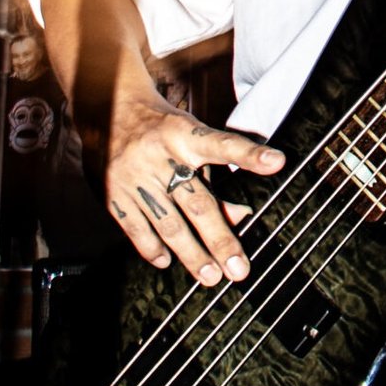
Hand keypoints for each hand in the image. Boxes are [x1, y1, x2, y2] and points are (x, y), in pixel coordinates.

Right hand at [104, 94, 283, 286]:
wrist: (109, 109)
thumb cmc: (163, 130)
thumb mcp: (191, 142)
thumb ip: (214, 178)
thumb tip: (241, 216)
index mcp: (186, 135)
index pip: (223, 145)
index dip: (249, 155)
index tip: (277, 161)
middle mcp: (161, 155)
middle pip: (197, 203)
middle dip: (220, 239)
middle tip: (238, 269)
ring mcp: (135, 176)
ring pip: (168, 224)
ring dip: (191, 254)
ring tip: (210, 276)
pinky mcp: (113, 193)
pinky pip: (135, 228)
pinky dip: (152, 248)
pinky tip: (166, 261)